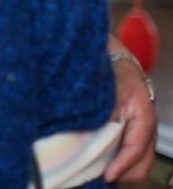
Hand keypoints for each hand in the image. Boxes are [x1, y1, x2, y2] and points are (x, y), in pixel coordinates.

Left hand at [103, 47, 156, 183]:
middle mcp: (148, 129)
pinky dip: (119, 164)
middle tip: (98, 176)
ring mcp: (144, 134)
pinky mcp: (136, 136)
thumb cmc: (114, 75)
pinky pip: (132, 157)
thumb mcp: (108, 90)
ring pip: (138, 164)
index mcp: (143, 117)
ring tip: (97, 172)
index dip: (121, 165)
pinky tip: (101, 163)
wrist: (120, 65)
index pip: (135, 149)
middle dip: (122, 173)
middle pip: (141, 164)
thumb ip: (104, 112)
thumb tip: (94, 133)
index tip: (107, 176)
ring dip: (120, 170)